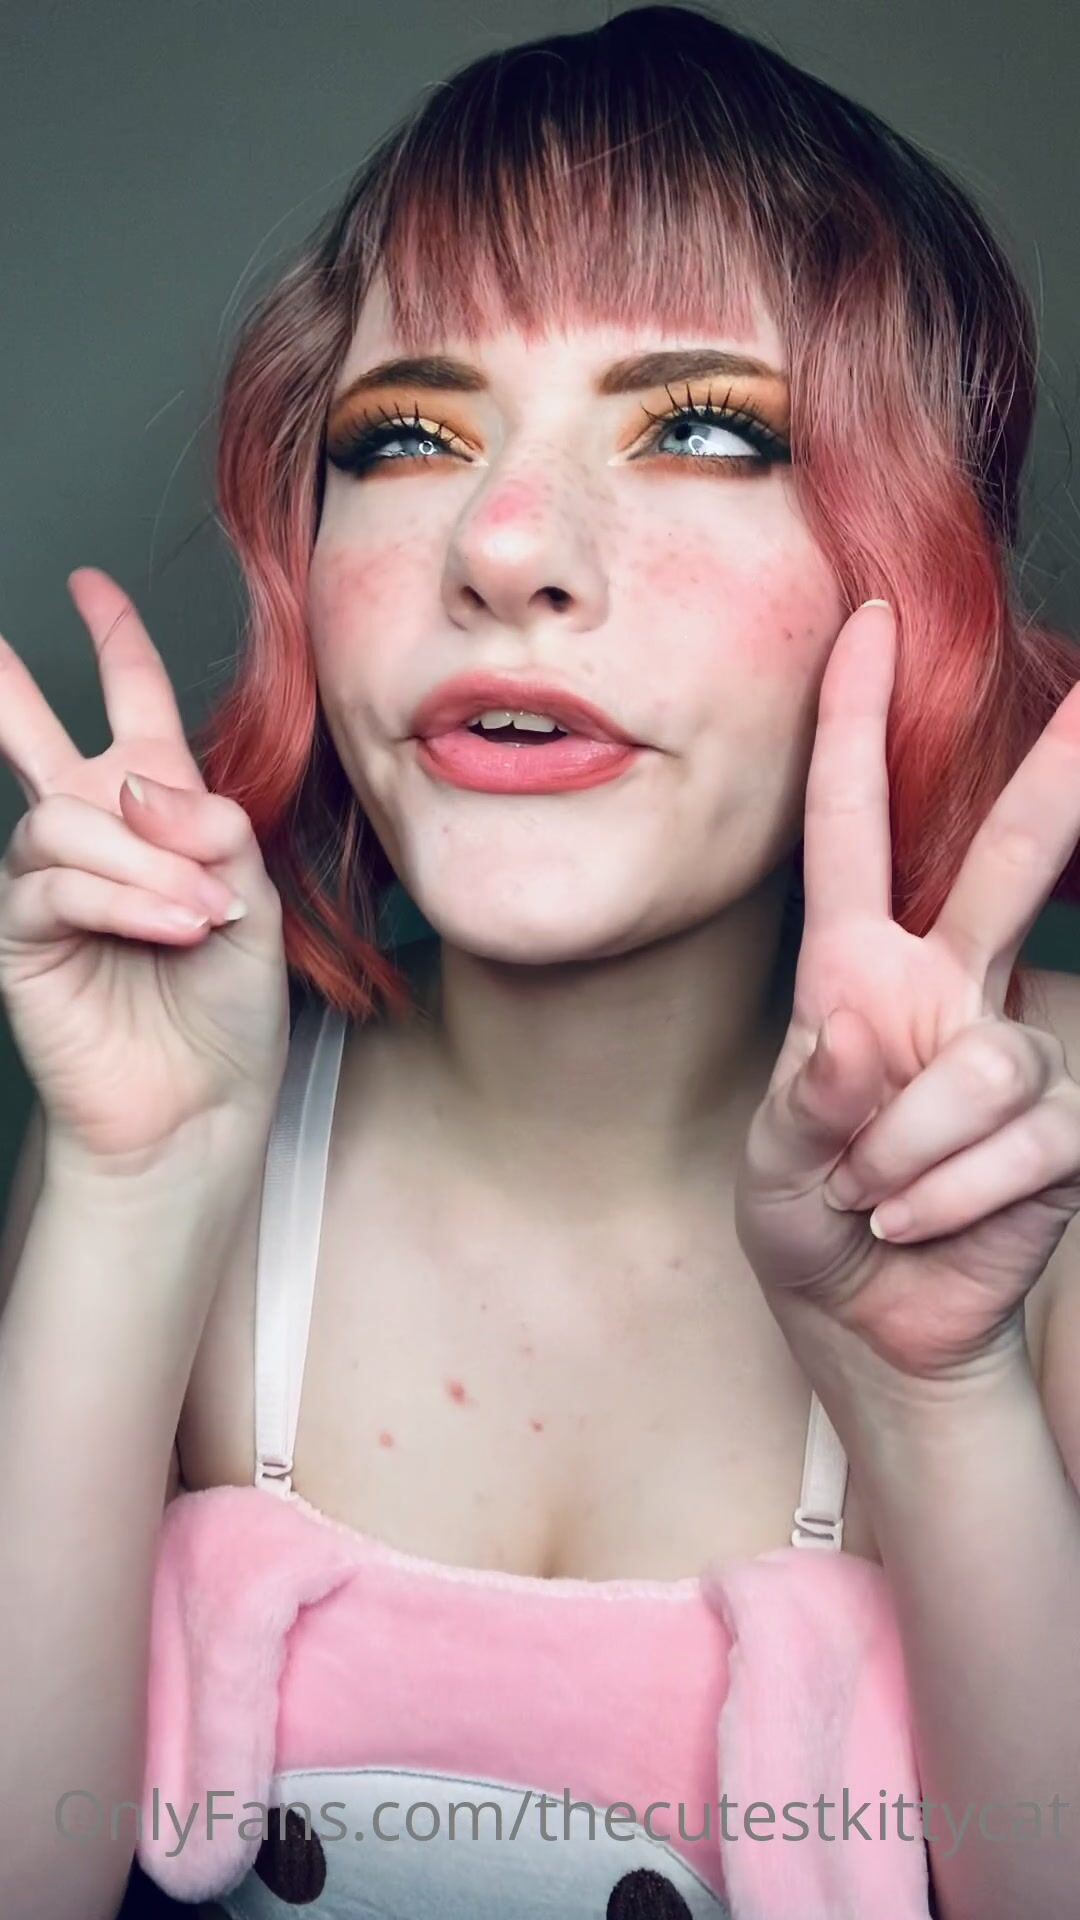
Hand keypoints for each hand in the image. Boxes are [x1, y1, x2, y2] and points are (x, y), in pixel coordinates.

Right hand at [0, 568, 289, 1169]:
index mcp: (156, 811)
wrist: (202, 1100)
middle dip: (6, 685)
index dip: (116, 644)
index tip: (92, 587)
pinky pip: (58, 888)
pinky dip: (124, 901)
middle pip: (34, 737)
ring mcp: (50, 885)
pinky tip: (175, 928)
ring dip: (146, 864)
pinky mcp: (23, 938)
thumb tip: (134, 783)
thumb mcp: (255, 897)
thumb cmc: (227, 1007)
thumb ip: (213, 826)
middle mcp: (92, 836)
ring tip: (202, 916)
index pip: (132, 708)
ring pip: (70, 823)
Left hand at [734, 600, 1079, 1383]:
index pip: (853, 831)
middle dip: (1056, 780)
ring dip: (909, 1149)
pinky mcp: (1058, 1130)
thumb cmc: (809, 1213)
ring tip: (871, 1195)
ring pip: (986, 1060)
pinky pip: (1021, 1139)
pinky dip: (948, 1194)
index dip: (856, 728)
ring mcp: (1010, 1057)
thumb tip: (868, 1035)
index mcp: (857, 971)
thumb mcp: (777, 1150)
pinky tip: (915, 1222)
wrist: (869, 1318)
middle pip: (1005, 867)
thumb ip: (817, 1091)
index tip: (869, 625)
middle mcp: (945, 992)